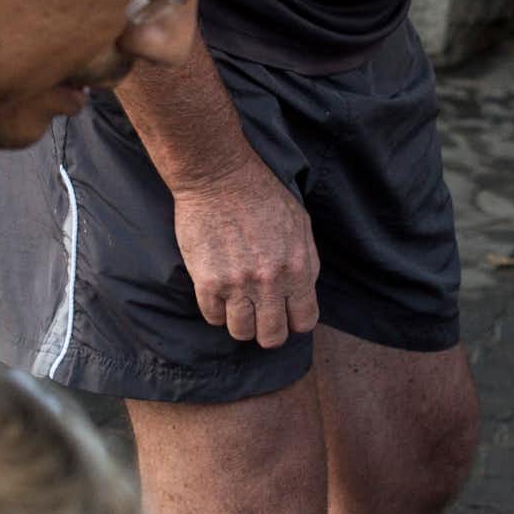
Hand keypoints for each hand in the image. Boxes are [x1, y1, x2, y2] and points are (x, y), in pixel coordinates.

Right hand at [170, 157, 319, 346]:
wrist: (219, 177)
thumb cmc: (262, 195)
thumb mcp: (300, 225)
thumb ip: (306, 262)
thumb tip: (303, 293)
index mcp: (297, 269)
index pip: (304, 321)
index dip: (295, 321)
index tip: (285, 314)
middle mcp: (269, 282)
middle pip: (272, 336)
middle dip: (268, 331)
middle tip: (260, 317)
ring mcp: (237, 284)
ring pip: (241, 332)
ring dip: (241, 323)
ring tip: (238, 305)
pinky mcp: (207, 281)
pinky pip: (213, 317)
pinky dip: (217, 311)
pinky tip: (219, 293)